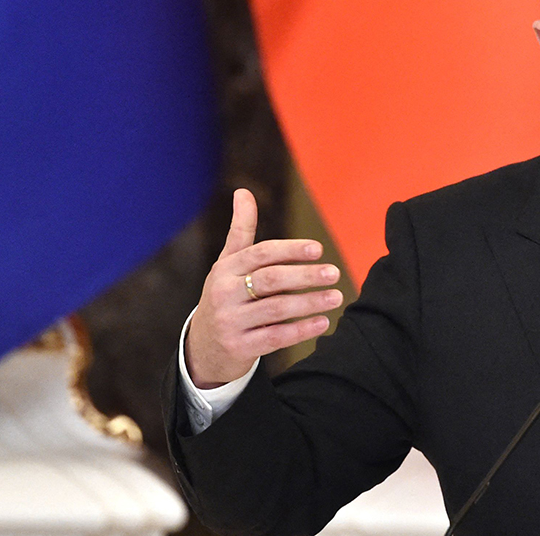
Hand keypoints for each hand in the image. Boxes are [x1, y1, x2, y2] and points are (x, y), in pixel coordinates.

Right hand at [184, 187, 343, 388]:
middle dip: (305, 276)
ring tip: (336, 297)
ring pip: (277, 309)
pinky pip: (275, 338)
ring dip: (310, 303)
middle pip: (271, 280)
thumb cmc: (225, 296)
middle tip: (334, 273)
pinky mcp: (239, 348)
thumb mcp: (228, 263)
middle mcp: (224, 293)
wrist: (203, 347)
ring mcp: (230, 322)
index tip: (319, 249)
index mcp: (225, 269)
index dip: (291, 250)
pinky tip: (323, 323)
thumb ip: (241, 230)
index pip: (261, 254)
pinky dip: (301, 330)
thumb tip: (243, 191)